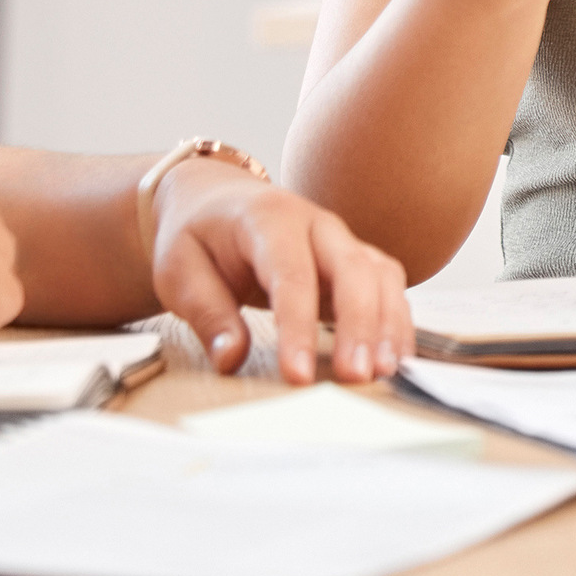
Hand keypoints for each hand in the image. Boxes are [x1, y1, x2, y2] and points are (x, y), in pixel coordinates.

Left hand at [149, 165, 415, 385]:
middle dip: (359, 324)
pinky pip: (388, 284)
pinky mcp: (355, 259)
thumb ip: (206, 313)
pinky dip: (395, 320)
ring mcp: (341, 239)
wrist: (214, 199)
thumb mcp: (179, 270)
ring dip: (387, 324)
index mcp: (268, 219)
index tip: (298, 375)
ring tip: (383, 373)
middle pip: (352, 268)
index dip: (298, 326)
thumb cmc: (197, 236)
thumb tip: (232, 360)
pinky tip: (392, 358)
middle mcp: (316, 223)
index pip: (291, 273)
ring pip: (381, 274)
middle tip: (355, 376)